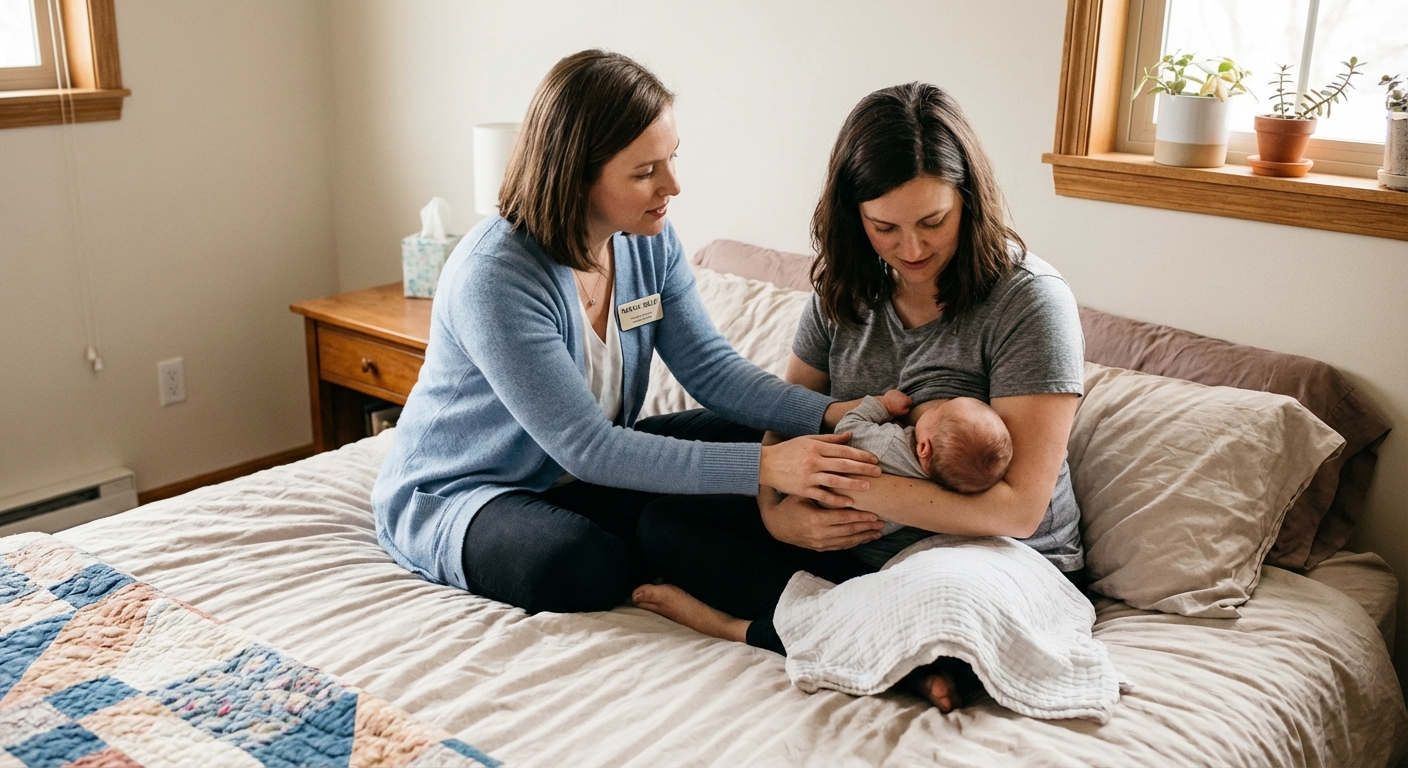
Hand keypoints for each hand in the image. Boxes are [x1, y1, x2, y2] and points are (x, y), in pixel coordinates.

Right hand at [759, 433, 880, 506]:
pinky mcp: (802, 489)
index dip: (860, 454)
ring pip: (835, 481)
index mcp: (816, 446)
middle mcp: (813, 460)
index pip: (843, 450)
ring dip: (853, 484)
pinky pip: (822, 495)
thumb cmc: (789, 450)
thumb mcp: (808, 440)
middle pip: (843, 464)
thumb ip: (830, 439)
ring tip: (867, 487)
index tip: (874, 459)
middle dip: (862, 468)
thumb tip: (850, 436)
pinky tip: (849, 502)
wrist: (765, 464)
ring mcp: (808, 476)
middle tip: (878, 472)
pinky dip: (836, 499)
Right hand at [760, 493, 884, 550]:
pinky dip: (854, 542)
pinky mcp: (820, 548)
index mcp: (816, 519)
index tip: (875, 513)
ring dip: (864, 536)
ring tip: (879, 531)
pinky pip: (841, 546)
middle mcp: (819, 534)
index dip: (860, 516)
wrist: (775, 525)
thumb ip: (822, 482)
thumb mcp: (803, 492)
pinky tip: (865, 538)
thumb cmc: (790, 503)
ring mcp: (820, 543)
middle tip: (883, 521)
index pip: (844, 518)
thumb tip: (833, 466)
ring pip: (847, 541)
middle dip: (867, 526)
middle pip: (849, 530)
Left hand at [879, 389, 912, 419]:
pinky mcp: (892, 390)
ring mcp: (897, 391)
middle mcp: (902, 394)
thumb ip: (908, 409)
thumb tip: (908, 406)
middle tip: (899, 404)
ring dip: (899, 397)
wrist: (884, 405)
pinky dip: (894, 395)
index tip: (904, 406)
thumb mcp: (902, 412)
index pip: (910, 401)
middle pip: (906, 397)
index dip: (908, 404)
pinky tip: (892, 399)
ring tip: (895, 402)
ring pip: (900, 394)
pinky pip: (895, 393)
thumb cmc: (893, 410)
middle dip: (903, 400)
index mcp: (906, 400)